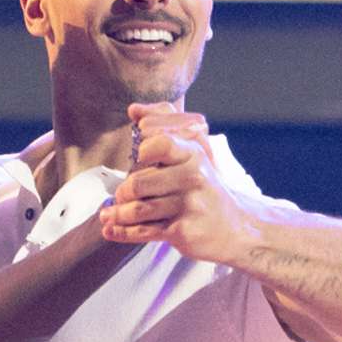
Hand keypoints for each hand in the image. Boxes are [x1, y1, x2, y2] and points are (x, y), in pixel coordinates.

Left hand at [101, 102, 252, 262]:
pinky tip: (109, 229)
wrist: (233, 225)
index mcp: (193, 153)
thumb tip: (134, 109)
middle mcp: (192, 177)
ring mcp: (188, 205)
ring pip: (139, 209)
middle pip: (139, 183)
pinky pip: (143, 231)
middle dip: (123, 191)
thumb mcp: (193, 151)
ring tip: (108, 214)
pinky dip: (121, 232)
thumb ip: (164, 124)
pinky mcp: (183, 231)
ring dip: (118, 214)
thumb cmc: (204, 185)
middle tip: (122, 195)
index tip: (139, 157)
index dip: (143, 150)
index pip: (160, 144)